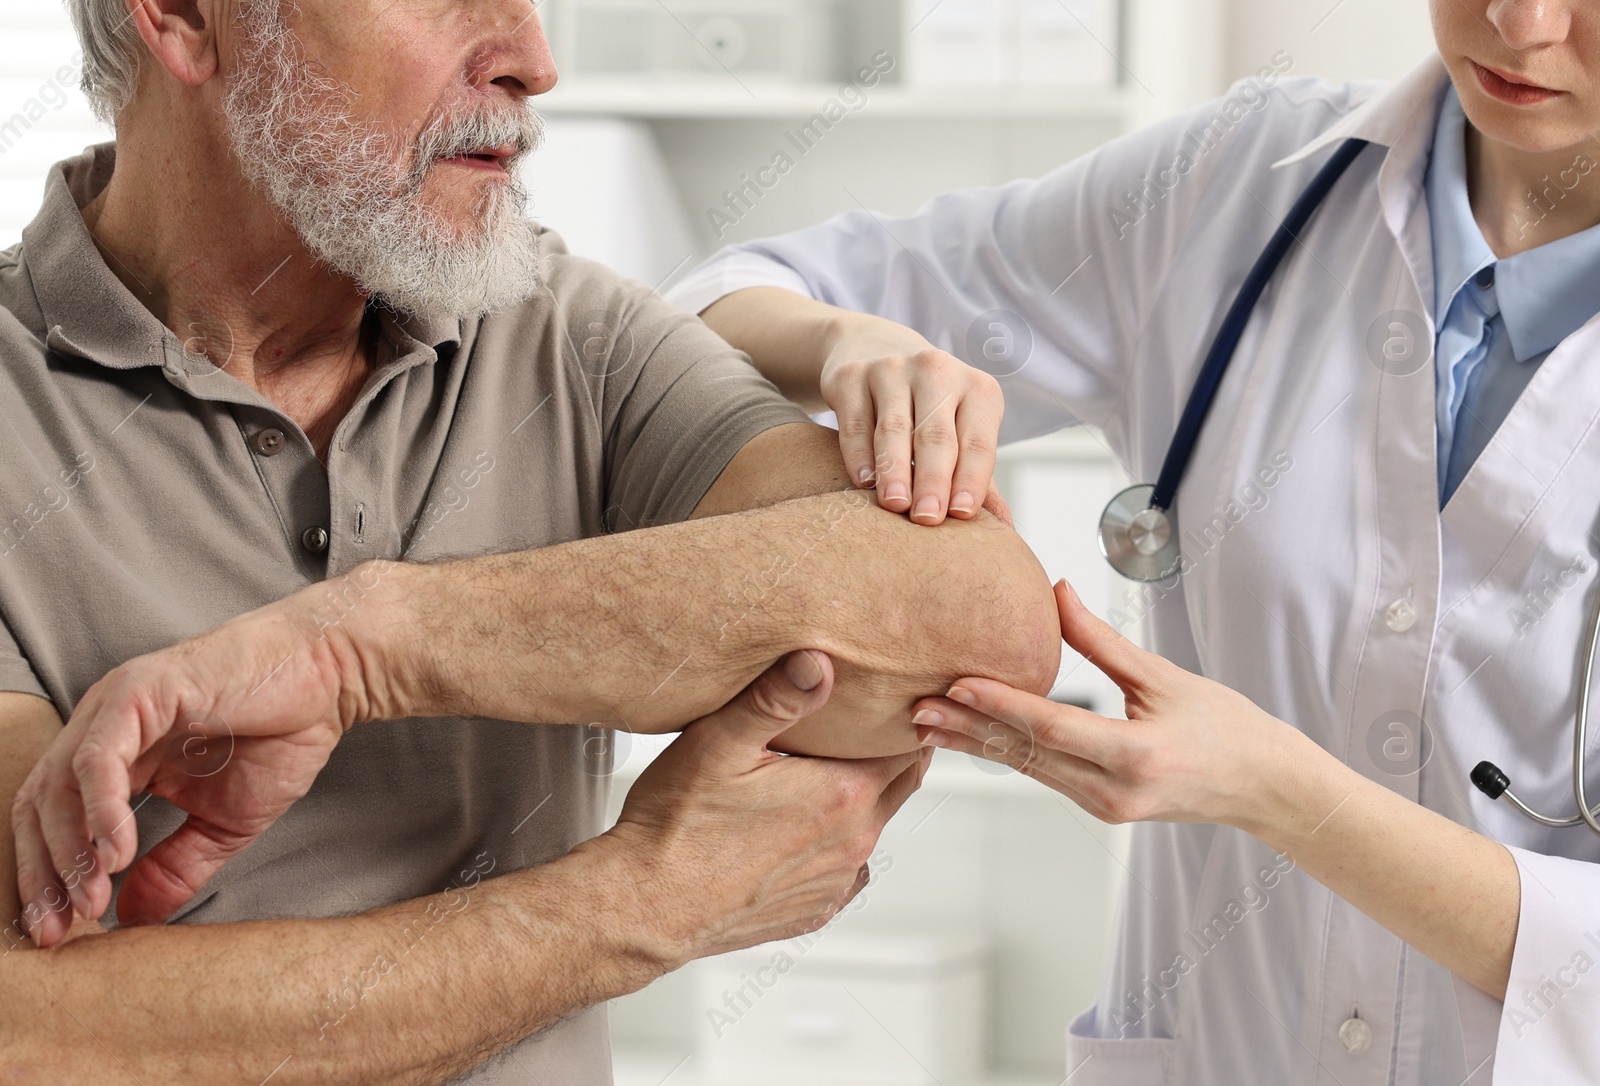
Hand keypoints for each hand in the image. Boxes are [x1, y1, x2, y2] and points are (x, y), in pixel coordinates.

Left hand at [9, 563, 410, 946]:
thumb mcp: (225, 822)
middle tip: (60, 928)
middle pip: (41, 806)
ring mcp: (117, 706)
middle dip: (44, 874)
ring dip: (69, 847)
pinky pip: (101, 754)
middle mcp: (104, 728)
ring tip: (93, 897)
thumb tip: (130, 919)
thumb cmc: (283, 732)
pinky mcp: (141, 690)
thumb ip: (175, 866)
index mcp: (118, 755)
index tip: (60, 932)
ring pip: (60, 783)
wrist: (330, 677)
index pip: (54, 821)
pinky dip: (99, 807)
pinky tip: (117, 850)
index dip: (48, 879)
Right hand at [606, 650, 931, 963]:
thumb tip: (819, 662)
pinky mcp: (813, 911)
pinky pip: (844, 870)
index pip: (910, 749)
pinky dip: (836, 845)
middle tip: (875, 725)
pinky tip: (804, 829)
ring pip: (873, 828)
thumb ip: (777, 697)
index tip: (895, 700)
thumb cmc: (677, 826)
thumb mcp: (721, 741)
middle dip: (894, 753)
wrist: (645, 906)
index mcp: (842, 795)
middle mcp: (852, 842)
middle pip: (901, 786)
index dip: (906, 721)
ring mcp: (835, 882)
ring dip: (863, 800)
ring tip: (829, 774)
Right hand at [820, 314, 1008, 527]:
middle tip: (928, 517)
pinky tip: (864, 482)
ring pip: (894, 428)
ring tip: (895, 506)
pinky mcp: (851, 376)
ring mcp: (891, 369)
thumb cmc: (929, 408)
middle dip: (933, 479)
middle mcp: (938, 371)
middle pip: (936, 435)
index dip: (971, 479)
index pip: (977, 442)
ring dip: (895, 470)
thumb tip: (1005, 529)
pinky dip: (859, 454)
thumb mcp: (961, 431)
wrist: (874, 350)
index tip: (962, 514)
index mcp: (978, 389)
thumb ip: (980, 479)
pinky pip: (856, 422)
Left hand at [911, 581, 1295, 827]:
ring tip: (927, 724)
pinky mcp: (1102, 808)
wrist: (1263, 788)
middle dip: (969, 730)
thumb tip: (1056, 591)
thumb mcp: (1164, 677)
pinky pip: (1045, 776)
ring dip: (977, 745)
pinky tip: (972, 738)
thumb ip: (1103, 641)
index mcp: (1136, 755)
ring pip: (1029, 769)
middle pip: (1028, 754)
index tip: (956, 684)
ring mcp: (1106, 806)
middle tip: (916, 708)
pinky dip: (1007, 754)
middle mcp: (1115, 790)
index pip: (1052, 728)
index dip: (1001, 705)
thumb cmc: (1225, 726)